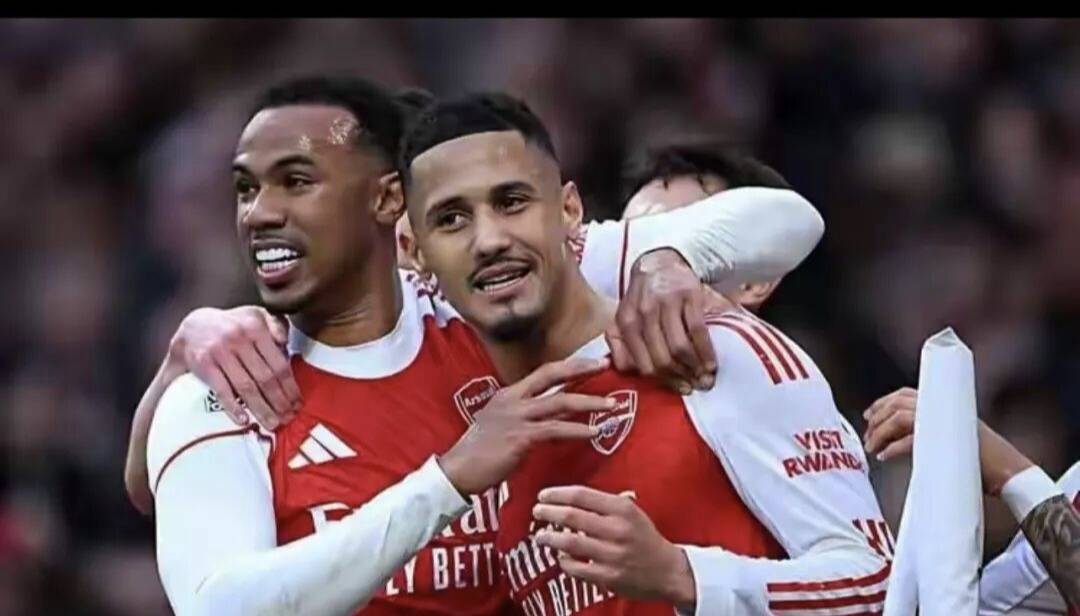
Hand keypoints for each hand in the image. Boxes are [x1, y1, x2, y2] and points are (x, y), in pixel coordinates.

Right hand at [168, 306, 299, 429]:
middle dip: (279, 402)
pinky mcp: (204, 364)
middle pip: (265, 378)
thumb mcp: (256, 316)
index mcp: (256, 327)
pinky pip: (221, 390)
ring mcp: (220, 352)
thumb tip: (286, 342)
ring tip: (272, 424)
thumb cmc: (233, 326)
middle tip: (288, 418)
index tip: (298, 403)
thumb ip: (276, 325)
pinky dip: (233, 407)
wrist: (193, 328)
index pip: (279, 364)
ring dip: (261, 409)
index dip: (290, 387)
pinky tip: (244, 420)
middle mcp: (239, 338)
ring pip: (246, 387)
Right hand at [438, 358, 611, 495]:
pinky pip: (556, 429)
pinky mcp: (520, 436)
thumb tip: (552, 417)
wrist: (458, 471)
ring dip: (589, 402)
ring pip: (560, 401)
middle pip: (552, 375)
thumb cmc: (480, 453)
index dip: (568, 365)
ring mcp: (516, 416)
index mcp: (508, 394)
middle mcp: (513, 399)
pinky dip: (578, 429)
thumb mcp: (502, 425)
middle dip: (581, 369)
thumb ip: (526, 417)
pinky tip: (594, 432)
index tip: (591, 362)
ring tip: (611, 405)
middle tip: (605, 365)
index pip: (543, 372)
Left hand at [532, 486, 695, 609]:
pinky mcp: (609, 576)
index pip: (581, 495)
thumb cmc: (644, 537)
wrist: (667, 570)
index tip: (543, 495)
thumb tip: (569, 498)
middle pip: (571, 516)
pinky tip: (560, 556)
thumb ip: (604, 503)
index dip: (557, 494)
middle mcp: (617, 529)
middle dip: (548, 512)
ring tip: (541, 535)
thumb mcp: (632, 512)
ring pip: (570, 542)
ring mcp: (612, 554)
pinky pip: (576, 567)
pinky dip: (563, 560)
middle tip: (537, 512)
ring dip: (550, 537)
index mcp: (622, 509)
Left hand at [607, 249, 716, 394]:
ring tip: (705, 378)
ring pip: (680, 347)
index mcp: (626, 322)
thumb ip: (619, 343)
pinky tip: (711, 363)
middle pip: (662, 358)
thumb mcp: (623, 316)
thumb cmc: (643, 298)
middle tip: (694, 387)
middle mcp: (644, 313)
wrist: (661, 262)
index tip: (678, 389)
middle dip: (680, 377)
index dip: (662, 380)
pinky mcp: (688, 296)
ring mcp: (666, 304)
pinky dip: (706, 351)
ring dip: (694, 367)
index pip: (643, 362)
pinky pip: (698, 331)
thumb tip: (628, 371)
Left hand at [862, 387, 1033, 494]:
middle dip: (877, 418)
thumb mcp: (951, 439)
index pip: (905, 393)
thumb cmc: (981, 461)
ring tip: (872, 448)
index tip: (869, 415)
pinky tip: (884, 456)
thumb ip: (929, 432)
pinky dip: (893, 448)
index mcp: (944, 405)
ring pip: (900, 418)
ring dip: (880, 433)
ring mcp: (944, 423)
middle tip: (867, 437)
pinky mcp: (945, 441)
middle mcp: (943, 408)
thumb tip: (897, 438)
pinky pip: (910, 439)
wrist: (1008, 473)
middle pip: (898, 403)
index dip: (884, 402)